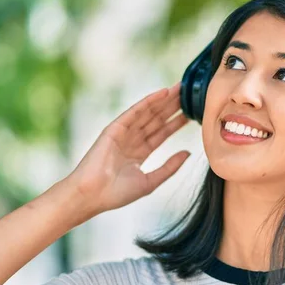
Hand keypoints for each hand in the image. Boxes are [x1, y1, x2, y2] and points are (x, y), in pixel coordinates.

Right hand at [65, 81, 190, 218]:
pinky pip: (135, 111)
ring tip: (182, 88)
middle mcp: (131, 139)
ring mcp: (123, 132)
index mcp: (139, 152)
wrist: (92, 196)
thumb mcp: (150, 181)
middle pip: (157, 119)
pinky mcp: (114, 128)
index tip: (192, 113)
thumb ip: (169, 167)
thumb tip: (187, 153)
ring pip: (148, 112)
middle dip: (173, 107)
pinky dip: (149, 101)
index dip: (176, 122)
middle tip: (191, 94)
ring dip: (165, 100)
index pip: (161, 133)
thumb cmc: (116, 194)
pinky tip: (163, 92)